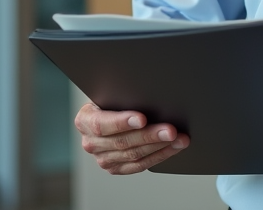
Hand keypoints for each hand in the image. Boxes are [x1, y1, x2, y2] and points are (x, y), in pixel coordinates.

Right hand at [74, 102, 189, 174]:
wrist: (108, 113)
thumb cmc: (112, 99)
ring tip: (178, 138)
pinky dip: (159, 156)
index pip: (101, 124)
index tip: (142, 118)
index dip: (122, 122)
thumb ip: (122, 97)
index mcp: (84, 121)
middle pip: (122, 142)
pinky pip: (139, 166)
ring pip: (133, 155)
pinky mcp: (116, 168)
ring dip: (160, 147)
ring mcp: (102, 158)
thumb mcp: (110, 93)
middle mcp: (90, 143)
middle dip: (150, 135)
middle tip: (170, 130)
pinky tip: (173, 148)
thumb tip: (148, 95)